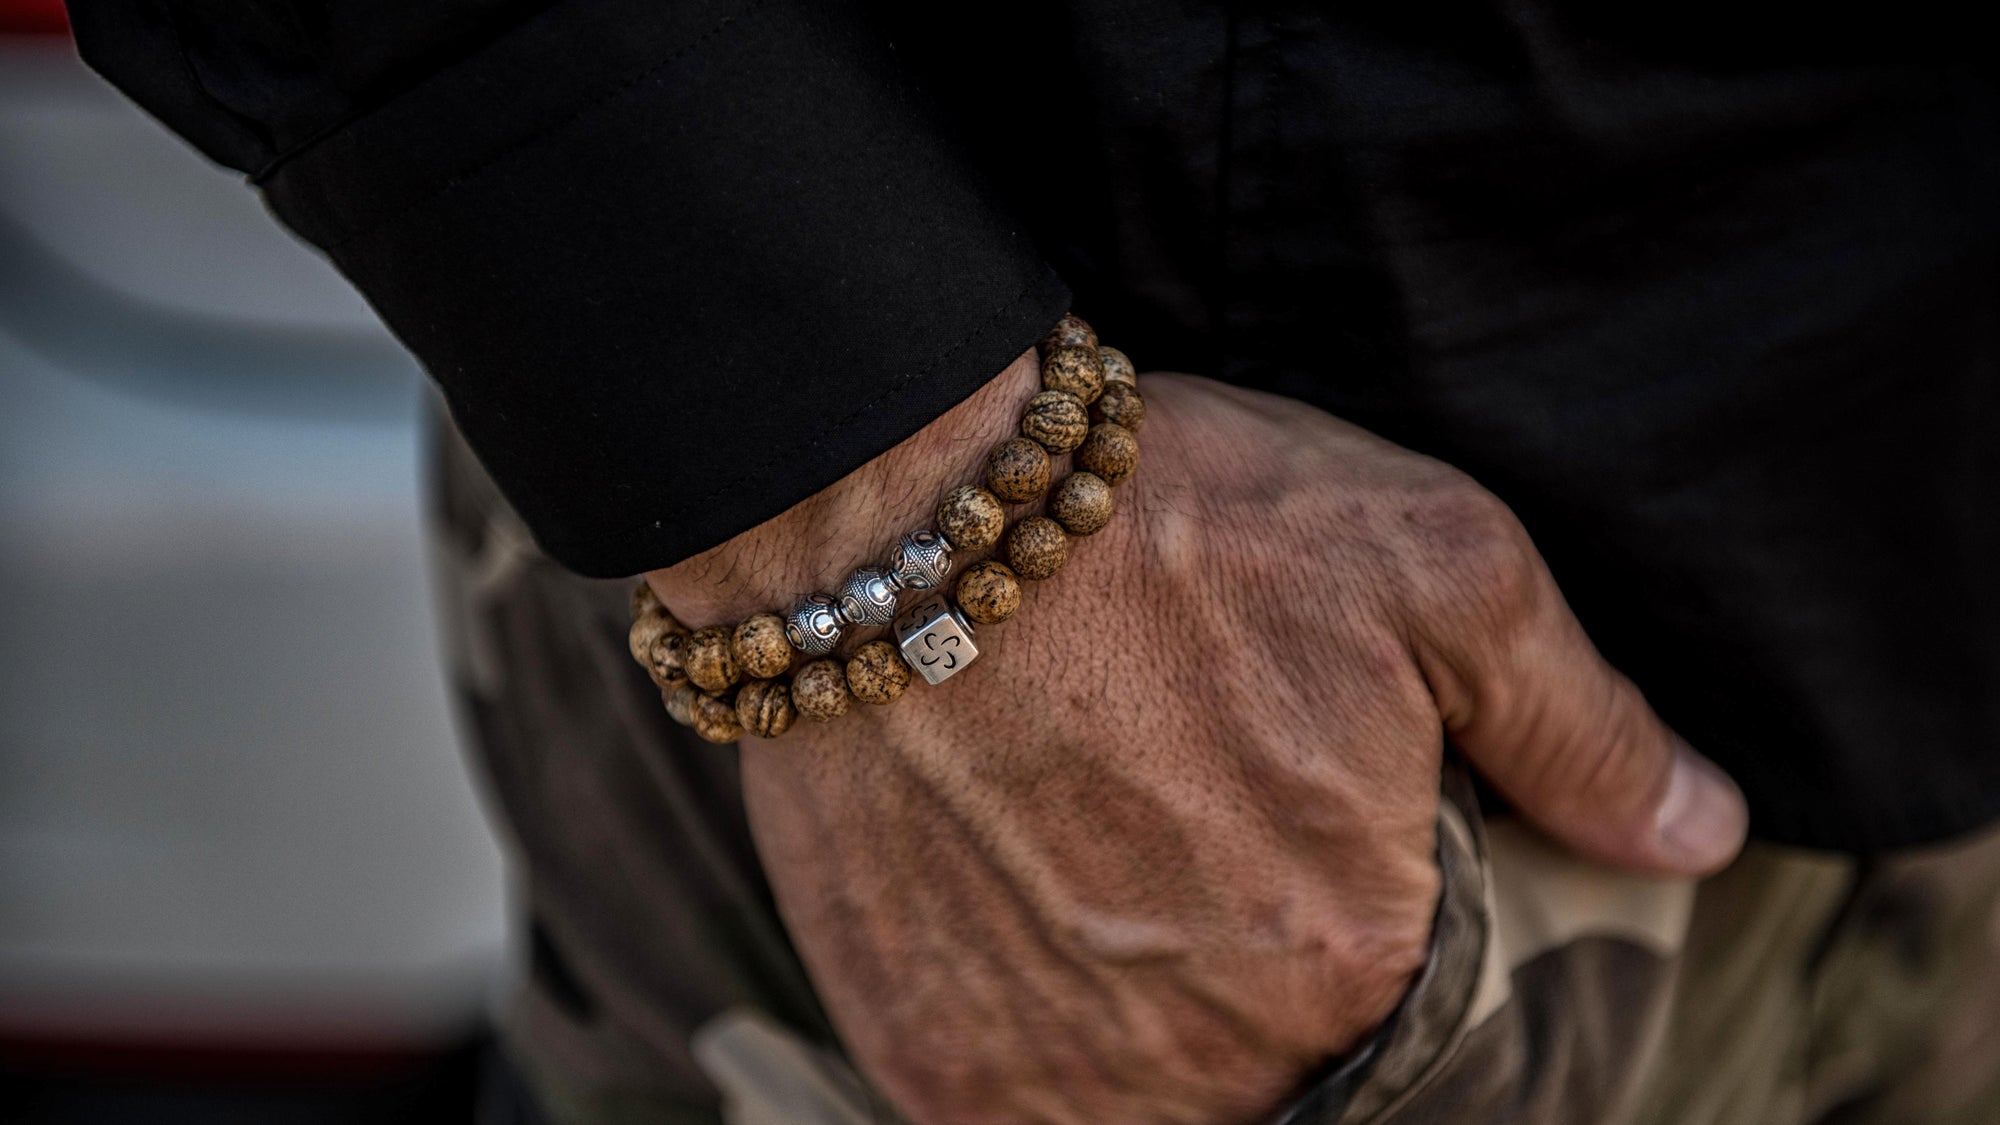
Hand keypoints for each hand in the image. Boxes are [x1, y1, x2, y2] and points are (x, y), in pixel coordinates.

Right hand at [651, 357, 1746, 1123]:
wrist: (893, 512)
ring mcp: (1056, 1076)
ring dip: (1155, 1014)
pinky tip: (1029, 908)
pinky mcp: (932, 1066)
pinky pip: (1025, 1105)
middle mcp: (1212, 1053)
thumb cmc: (1171, 521)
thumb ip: (1582, 726)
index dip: (1372, 923)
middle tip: (1196, 836)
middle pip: (1281, 1063)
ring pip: (1158, 1096)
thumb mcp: (1434, 561)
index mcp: (1353, 947)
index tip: (1310, 842)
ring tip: (1108, 866)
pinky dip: (1042, 1037)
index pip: (1416, 1009)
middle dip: (1264, 970)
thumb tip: (1699, 835)